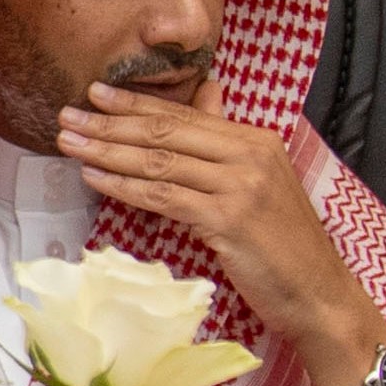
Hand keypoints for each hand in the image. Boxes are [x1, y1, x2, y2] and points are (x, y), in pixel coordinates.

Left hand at [52, 85, 385, 385]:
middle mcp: (250, 154)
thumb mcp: (260, 184)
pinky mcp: (228, 219)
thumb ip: (226, 142)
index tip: (95, 93)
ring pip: (159, 161)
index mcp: (257, 141)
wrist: (318, 293)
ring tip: (68, 143)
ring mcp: (240, 185)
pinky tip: (95, 178)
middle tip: (67, 115)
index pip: (185, 116)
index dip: (136, 104)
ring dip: (107, 151)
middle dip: (110, 122)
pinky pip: (164, 196)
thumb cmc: (284, 246)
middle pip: (166, 132)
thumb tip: (208, 92)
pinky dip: (124, 186)